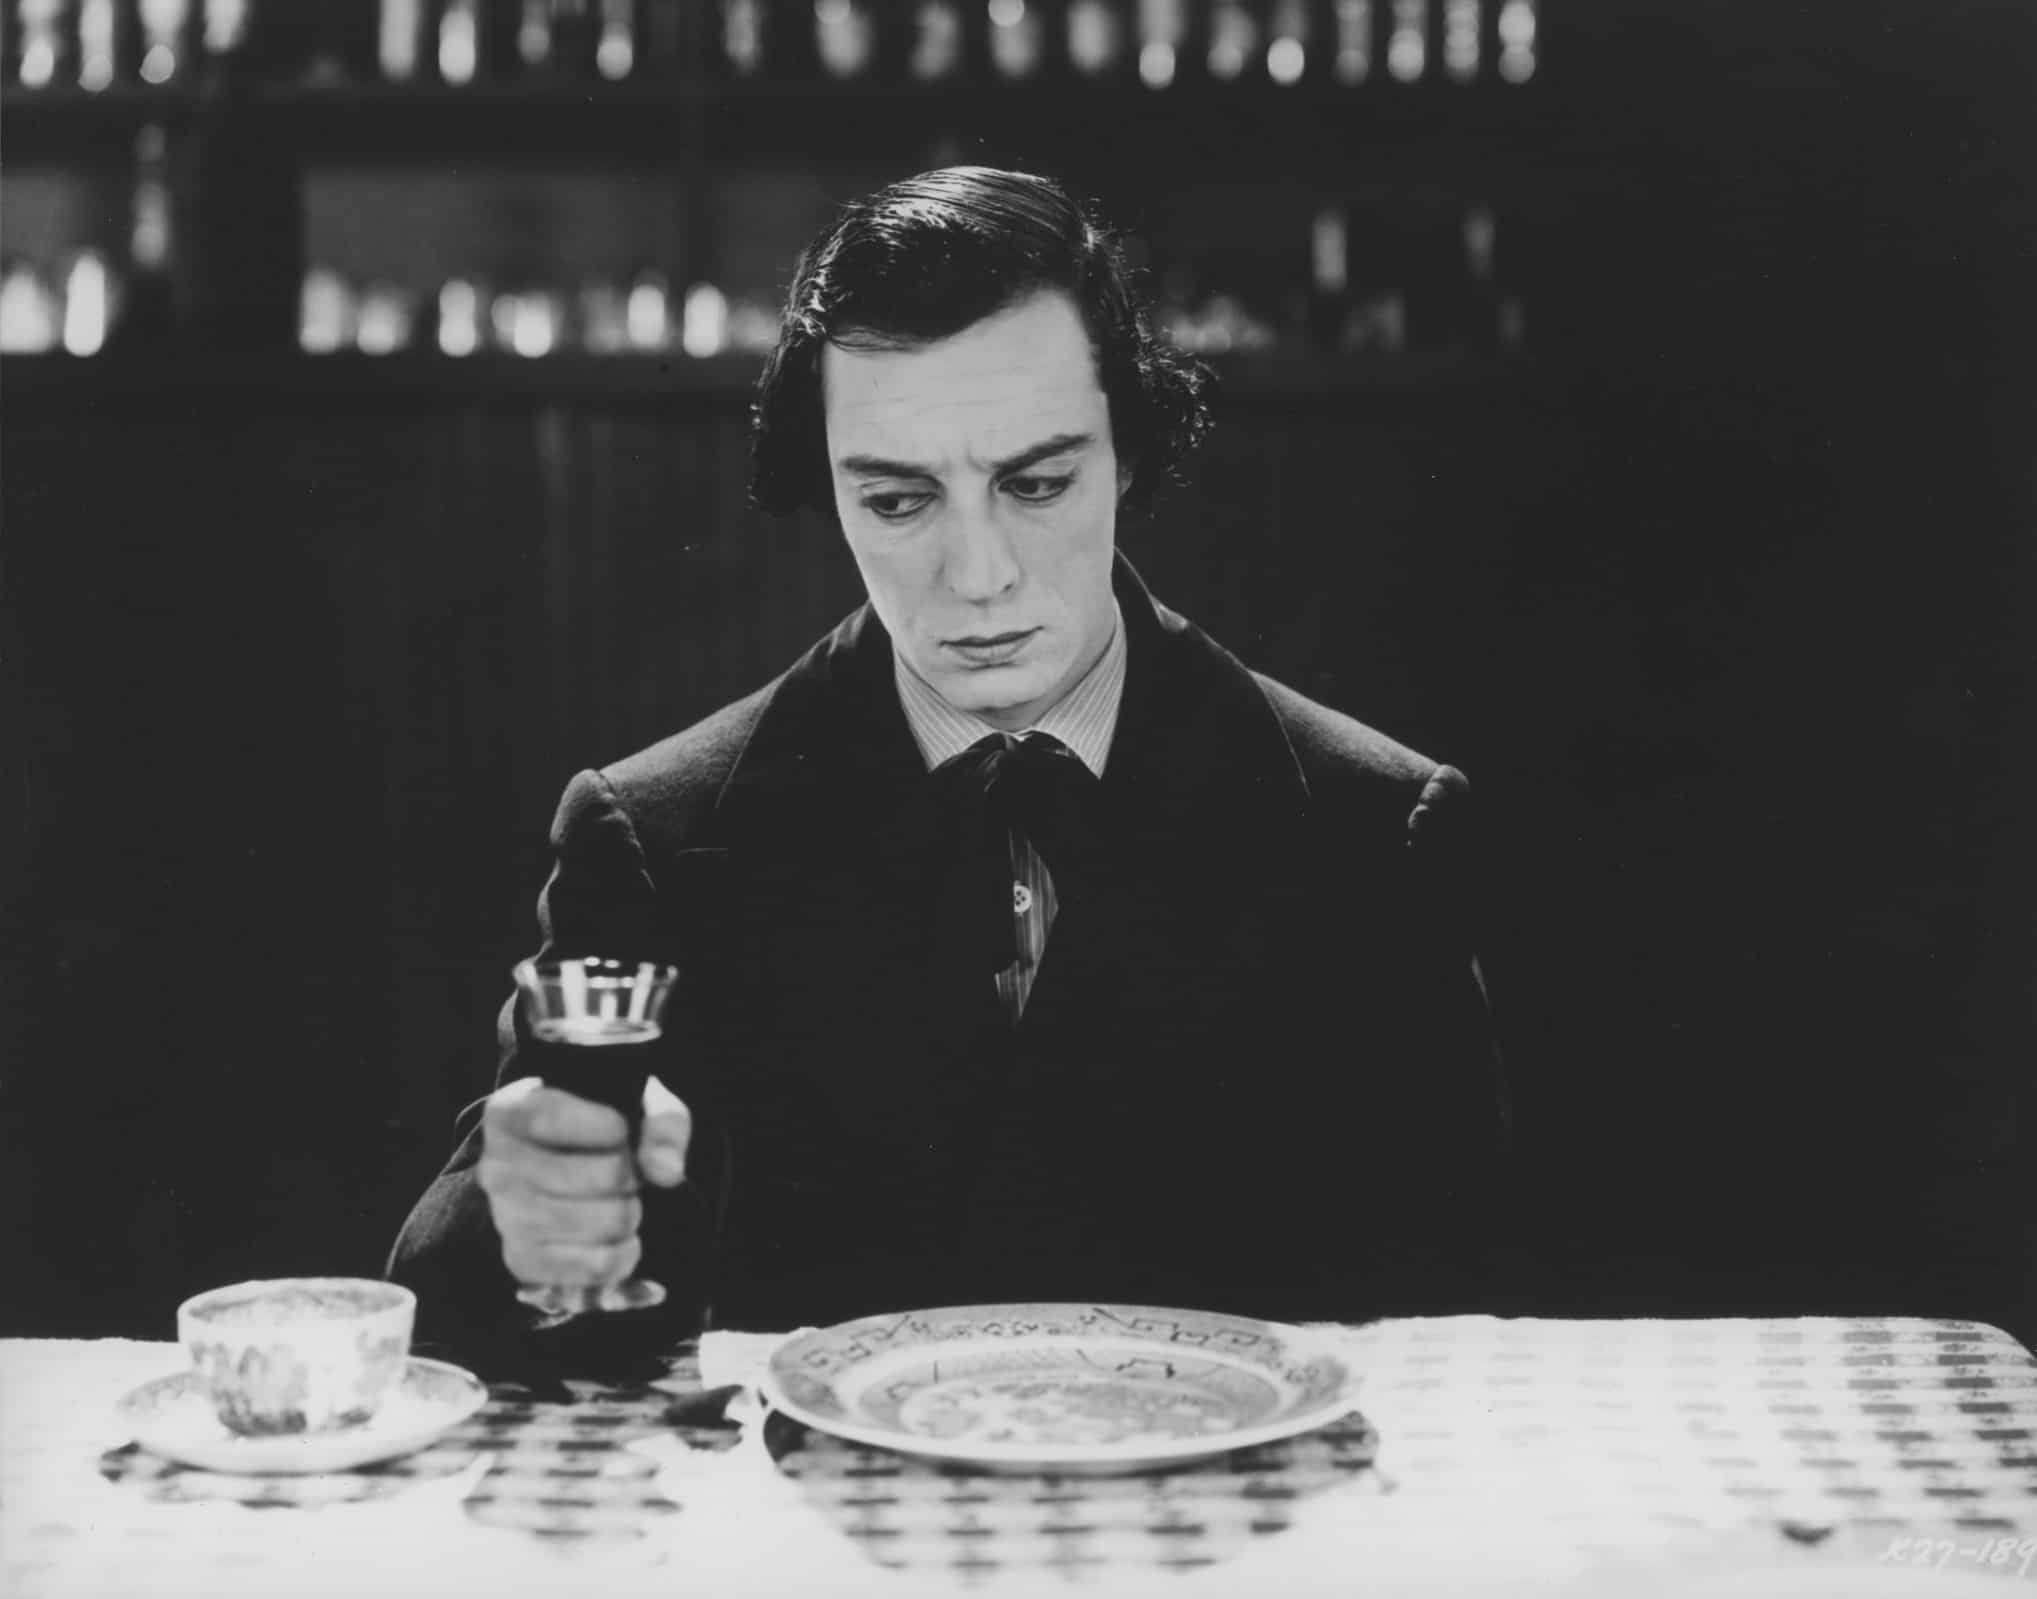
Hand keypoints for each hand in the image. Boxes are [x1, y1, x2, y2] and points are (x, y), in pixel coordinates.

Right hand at [477, 1075, 690, 1292]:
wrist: (554, 1168)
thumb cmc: (598, 1126)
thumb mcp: (635, 1103)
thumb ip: (662, 1124)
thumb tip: (666, 1171)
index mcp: (510, 1113)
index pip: (579, 1122)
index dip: (615, 1128)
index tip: (619, 1129)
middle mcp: (496, 1167)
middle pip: (608, 1176)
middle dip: (633, 1176)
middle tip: (624, 1173)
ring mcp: (506, 1218)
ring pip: (608, 1223)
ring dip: (630, 1213)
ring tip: (619, 1201)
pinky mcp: (523, 1261)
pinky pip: (598, 1266)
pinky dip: (624, 1254)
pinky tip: (617, 1237)